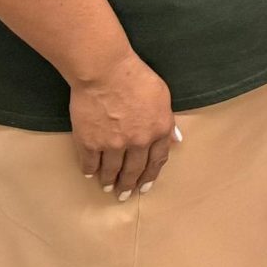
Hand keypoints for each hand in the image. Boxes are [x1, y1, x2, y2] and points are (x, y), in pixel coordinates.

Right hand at [70, 55, 177, 198]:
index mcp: (159, 130)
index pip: (157, 161)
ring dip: (109, 181)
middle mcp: (138, 142)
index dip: (150, 176)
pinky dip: (90, 170)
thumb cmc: (136, 77)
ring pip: (111, 170)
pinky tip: (90, 173)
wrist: (105, 71)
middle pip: (134, 170)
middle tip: (123, 195)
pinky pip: (90, 163)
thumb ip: (168, 121)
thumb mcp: (163, 96)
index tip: (144, 186)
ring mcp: (113, 145)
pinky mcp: (90, 142)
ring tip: (107, 187)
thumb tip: (176, 140)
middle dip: (129, 185)